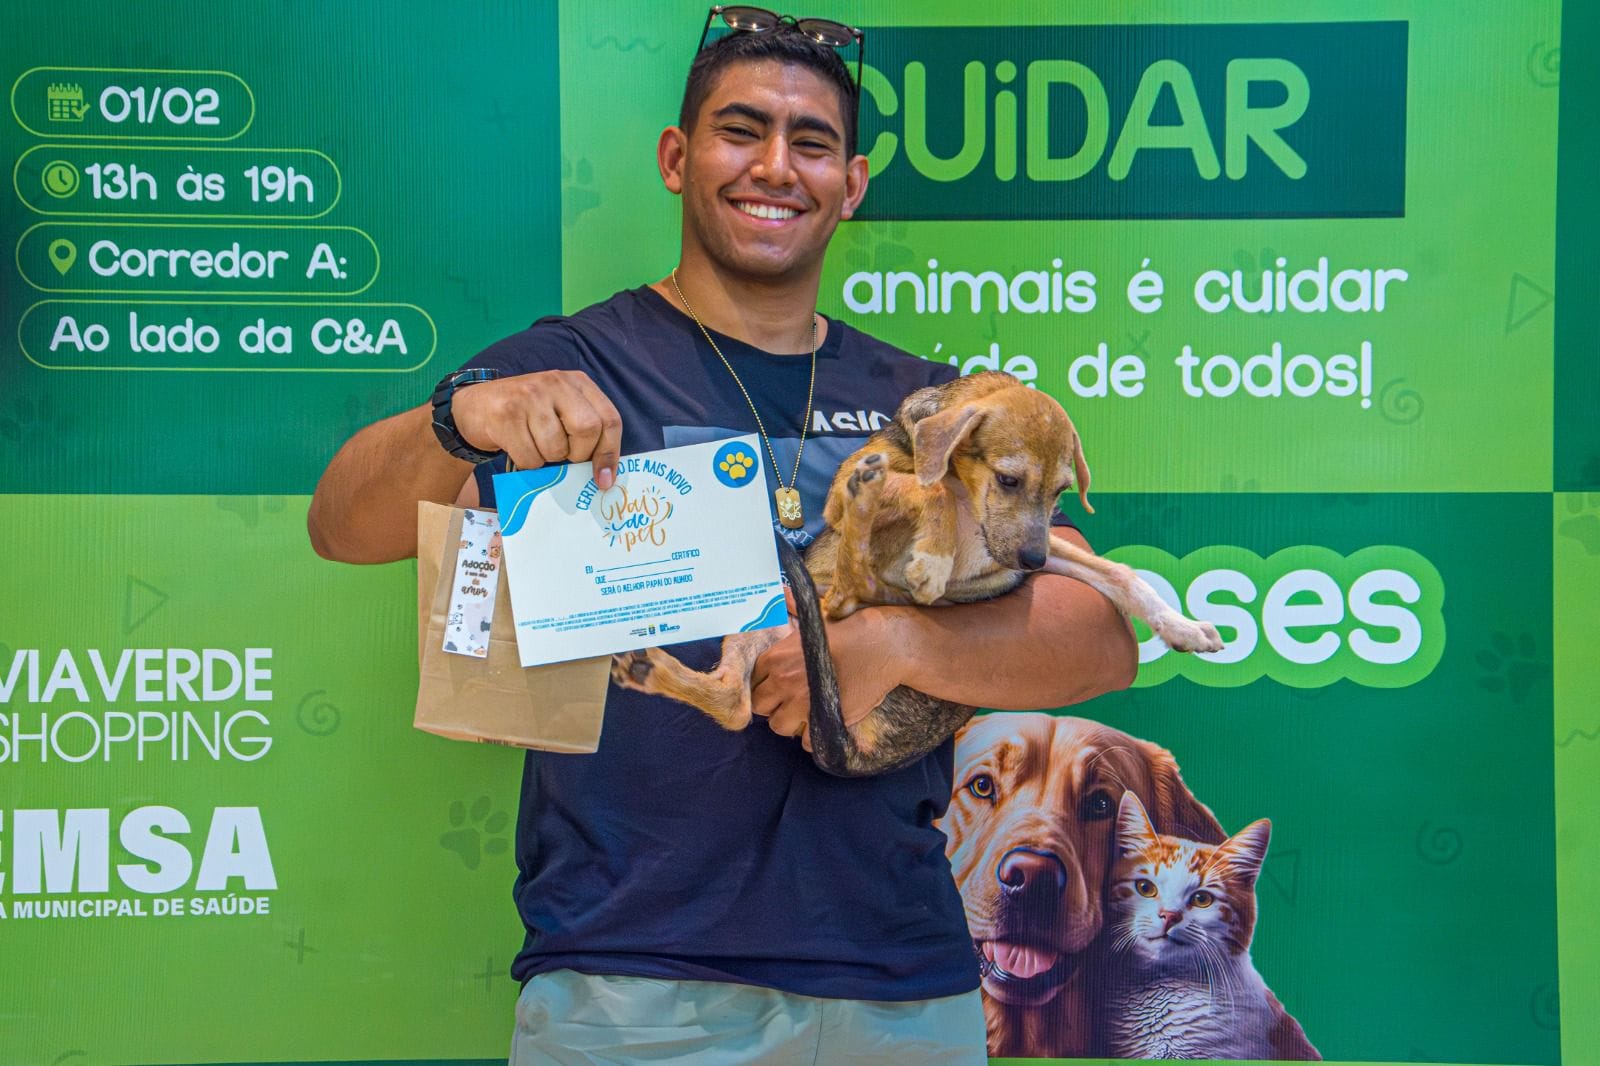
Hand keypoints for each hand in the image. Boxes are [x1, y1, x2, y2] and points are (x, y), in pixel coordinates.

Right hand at [451, 370, 622, 486]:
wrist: (475, 406)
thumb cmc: (526, 416)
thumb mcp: (560, 411)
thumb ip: (584, 432)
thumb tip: (605, 477)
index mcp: (577, 382)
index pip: (609, 419)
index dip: (610, 453)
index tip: (604, 480)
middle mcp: (556, 382)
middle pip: (587, 429)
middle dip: (578, 454)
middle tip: (563, 456)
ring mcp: (529, 395)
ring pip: (556, 447)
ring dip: (548, 459)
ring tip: (535, 445)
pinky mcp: (506, 414)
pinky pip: (530, 457)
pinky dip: (528, 463)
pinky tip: (518, 447)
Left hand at [750, 591, 907, 749]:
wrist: (882, 646)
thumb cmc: (849, 631)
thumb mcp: (816, 618)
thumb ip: (794, 608)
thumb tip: (782, 591)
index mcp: (776, 658)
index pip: (753, 681)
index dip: (765, 684)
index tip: (776, 685)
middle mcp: (783, 682)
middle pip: (761, 707)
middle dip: (773, 705)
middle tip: (789, 700)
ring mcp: (802, 704)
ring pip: (779, 726)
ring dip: (790, 722)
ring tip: (804, 713)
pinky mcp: (823, 721)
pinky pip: (806, 741)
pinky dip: (812, 737)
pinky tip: (820, 724)